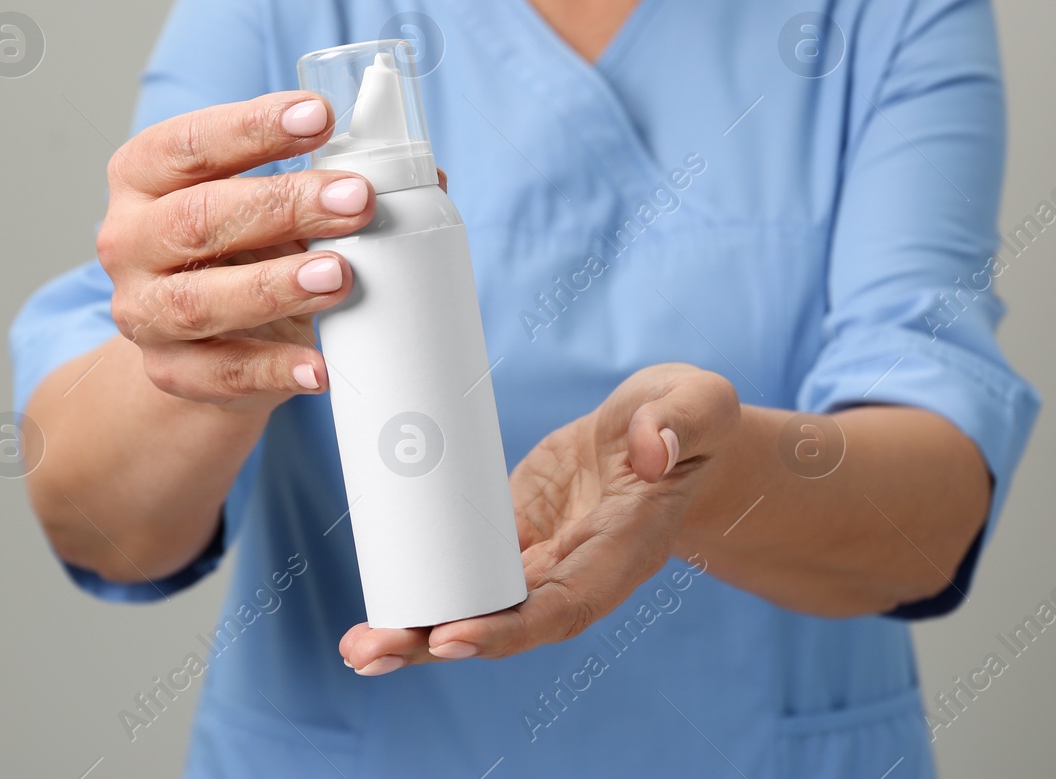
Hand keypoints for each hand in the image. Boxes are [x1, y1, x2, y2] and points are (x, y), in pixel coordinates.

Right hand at [97, 91, 377, 408]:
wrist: (205, 340)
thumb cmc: (245, 249)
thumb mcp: (272, 205)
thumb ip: (333, 180)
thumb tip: (429, 176)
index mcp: (145, 177)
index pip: (188, 143)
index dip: (251, 127)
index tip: (320, 115)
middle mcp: (129, 240)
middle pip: (198, 218)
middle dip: (283, 205)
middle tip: (357, 200)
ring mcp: (145, 312)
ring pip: (201, 300)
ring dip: (274, 287)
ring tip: (340, 276)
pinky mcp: (174, 373)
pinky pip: (221, 374)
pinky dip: (274, 370)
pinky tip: (319, 367)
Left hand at [339, 364, 739, 674]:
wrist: (664, 427)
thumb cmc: (689, 419)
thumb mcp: (698, 404)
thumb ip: (681, 420)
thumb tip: (649, 446)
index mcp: (620, 553)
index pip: (563, 606)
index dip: (508, 628)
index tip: (453, 635)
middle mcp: (575, 572)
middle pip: (504, 625)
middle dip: (437, 643)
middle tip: (371, 652)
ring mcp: (539, 559)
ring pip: (475, 607)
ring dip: (417, 631)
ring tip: (358, 646)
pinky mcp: (510, 535)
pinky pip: (462, 571)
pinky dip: (421, 591)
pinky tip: (374, 609)